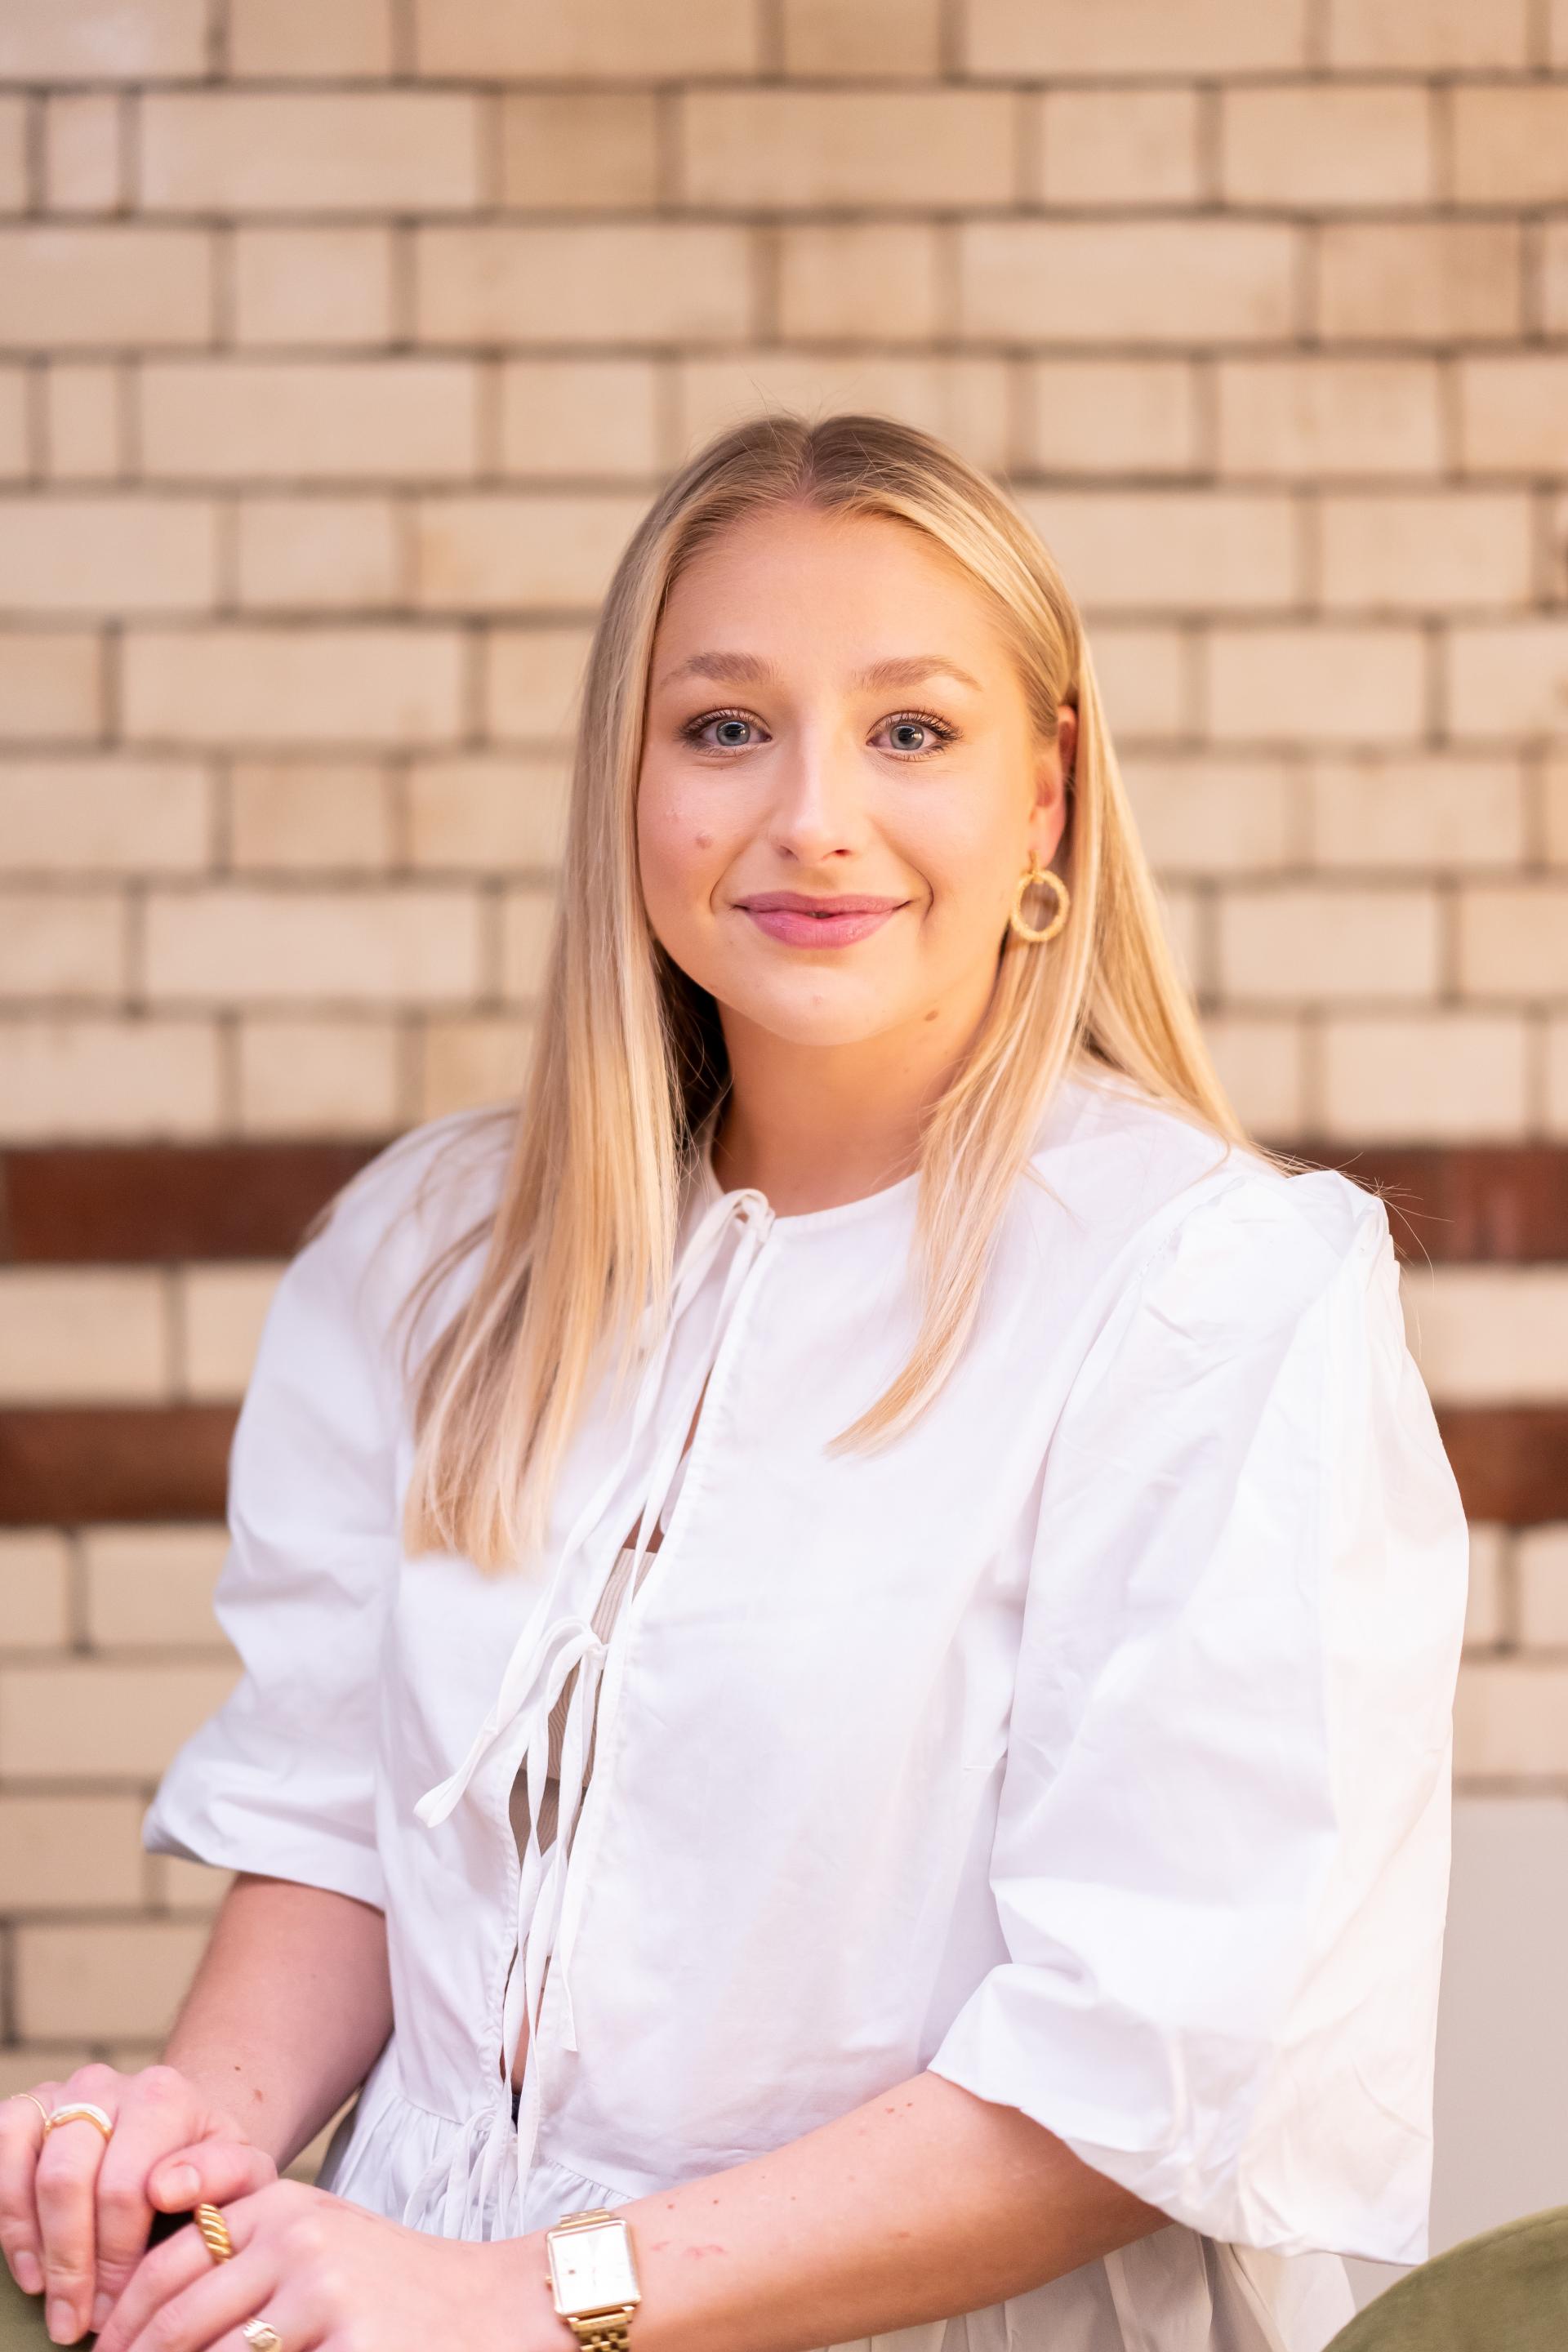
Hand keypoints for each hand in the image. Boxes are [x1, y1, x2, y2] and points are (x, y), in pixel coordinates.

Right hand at [0, 2064, 276, 2343]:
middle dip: (70, 2263)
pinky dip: (10, 2220)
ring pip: (31, 2174)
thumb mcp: (242, 2173)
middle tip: (76, 2323)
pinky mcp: (28, 2110)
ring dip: (37, 2248)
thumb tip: (169, 2188)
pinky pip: (1, 2155)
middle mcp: (107, 2084)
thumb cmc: (211, 2167)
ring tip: (55, 2303)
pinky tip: (30, 2269)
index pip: (124, 2187)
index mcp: (163, 2096)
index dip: (115, 2258)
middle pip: (67, 2181)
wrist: (182, 2134)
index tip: (118, 2308)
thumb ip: (225, 2176)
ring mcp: (62, 2095)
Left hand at [93, 2179, 538, 2351]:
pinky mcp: (347, 2340)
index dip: (122, 2321)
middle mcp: (295, 2237)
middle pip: (176, 2318)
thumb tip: (148, 2315)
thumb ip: (245, 2248)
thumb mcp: (319, 2241)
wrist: (493, 2306)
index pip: (166, 2264)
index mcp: (281, 2206)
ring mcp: (321, 2291)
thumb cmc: (393, 2287)